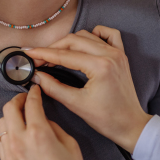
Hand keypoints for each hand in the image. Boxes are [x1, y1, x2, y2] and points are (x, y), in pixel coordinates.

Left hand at [0, 85, 90, 159]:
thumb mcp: (70, 145)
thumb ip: (54, 128)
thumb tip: (44, 122)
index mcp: (38, 133)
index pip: (31, 103)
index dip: (34, 93)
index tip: (35, 90)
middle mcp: (19, 141)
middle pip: (9, 109)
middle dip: (17, 100)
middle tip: (25, 99)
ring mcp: (9, 154)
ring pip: (1, 125)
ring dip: (10, 117)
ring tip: (20, 118)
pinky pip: (1, 143)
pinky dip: (8, 135)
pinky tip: (18, 137)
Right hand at [26, 26, 151, 152]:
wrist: (130, 125)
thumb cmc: (107, 118)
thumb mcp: (76, 104)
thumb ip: (53, 88)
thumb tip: (36, 76)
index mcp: (100, 66)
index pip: (64, 55)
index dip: (43, 54)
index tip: (29, 53)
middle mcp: (110, 55)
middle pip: (73, 41)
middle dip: (52, 48)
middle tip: (38, 59)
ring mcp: (117, 53)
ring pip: (86, 36)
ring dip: (68, 42)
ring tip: (54, 55)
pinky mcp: (121, 55)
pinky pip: (107, 34)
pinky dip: (94, 34)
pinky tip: (83, 44)